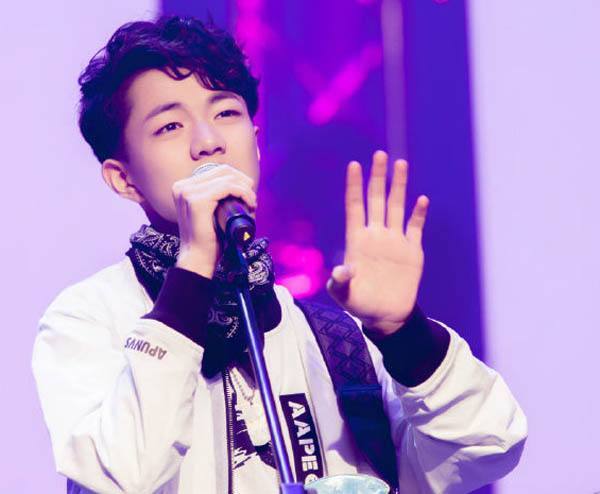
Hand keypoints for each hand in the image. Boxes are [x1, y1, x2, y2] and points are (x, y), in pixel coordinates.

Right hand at [172, 164, 256, 277]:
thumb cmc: (208, 239)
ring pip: (227, 178)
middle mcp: (182, 186)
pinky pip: (227, 187)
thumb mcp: (211, 212)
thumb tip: (242, 184)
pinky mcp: (197, 201)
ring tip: (252, 204)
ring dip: (245, 189)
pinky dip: (242, 192)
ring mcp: (188, 192)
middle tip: (252, 199)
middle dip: (243, 181)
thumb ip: (217, 198)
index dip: (237, 179)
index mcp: (183, 187)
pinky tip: (249, 203)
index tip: (248, 195)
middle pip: (222, 170)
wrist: (198, 259)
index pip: (216, 171)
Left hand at [326, 150, 428, 336]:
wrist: (386, 315)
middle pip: (376, 199)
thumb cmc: (359, 304)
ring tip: (400, 164)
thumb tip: (340, 271)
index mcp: (357, 240)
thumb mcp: (344, 295)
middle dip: (378, 177)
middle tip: (380, 154)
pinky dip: (418, 214)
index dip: (355, 186)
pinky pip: (415, 228)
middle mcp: (376, 235)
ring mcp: (394, 241)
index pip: (355, 207)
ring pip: (396, 207)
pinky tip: (421, 199)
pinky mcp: (412, 251)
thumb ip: (340, 283)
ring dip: (398, 187)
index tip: (354, 165)